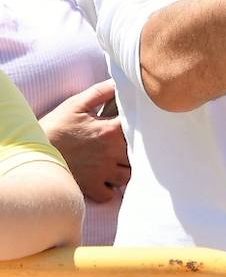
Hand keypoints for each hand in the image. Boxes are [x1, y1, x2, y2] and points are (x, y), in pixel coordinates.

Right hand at [39, 79, 129, 203]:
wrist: (32, 152)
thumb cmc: (55, 127)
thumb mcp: (76, 104)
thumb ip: (101, 92)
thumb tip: (119, 82)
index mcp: (111, 131)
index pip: (140, 128)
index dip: (142, 127)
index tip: (139, 126)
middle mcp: (111, 153)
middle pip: (138, 154)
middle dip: (136, 151)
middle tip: (128, 147)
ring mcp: (102, 171)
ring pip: (127, 175)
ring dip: (125, 170)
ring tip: (119, 164)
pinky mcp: (90, 186)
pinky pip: (109, 194)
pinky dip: (110, 189)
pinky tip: (106, 180)